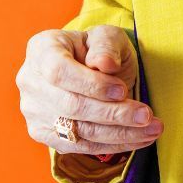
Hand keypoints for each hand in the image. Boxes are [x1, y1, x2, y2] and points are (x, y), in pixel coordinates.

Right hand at [16, 24, 163, 155]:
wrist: (91, 66)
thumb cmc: (99, 47)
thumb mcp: (107, 36)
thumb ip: (106, 46)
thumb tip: (104, 64)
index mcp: (41, 50)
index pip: (60, 71)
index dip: (91, 84)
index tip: (122, 90)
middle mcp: (30, 82)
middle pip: (70, 106)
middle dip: (113, 114)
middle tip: (147, 116)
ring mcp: (33, 112)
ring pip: (76, 131)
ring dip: (118, 134)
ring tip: (152, 129)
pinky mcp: (44, 134)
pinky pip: (78, 146)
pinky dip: (112, 144)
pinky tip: (139, 139)